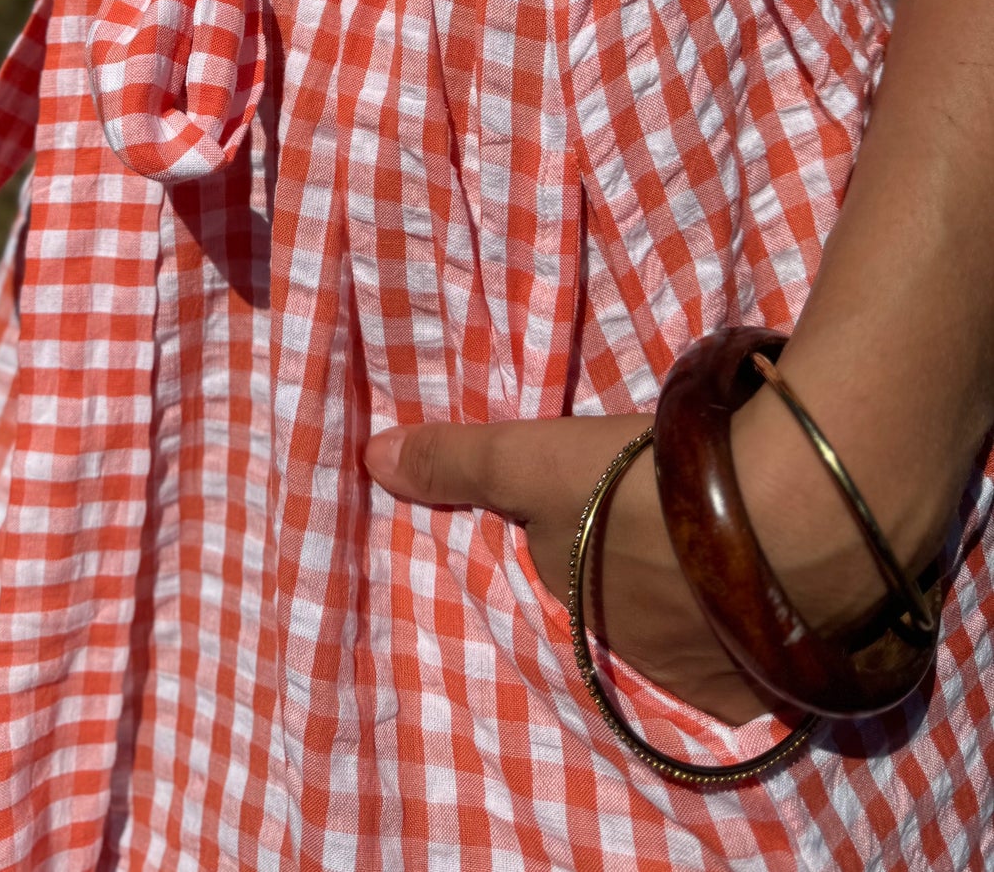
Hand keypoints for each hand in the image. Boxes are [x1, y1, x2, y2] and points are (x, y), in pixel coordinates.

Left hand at [363, 412, 775, 724]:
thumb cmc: (637, 488)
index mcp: (566, 608)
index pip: (563, 574)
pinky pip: (746, 662)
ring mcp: (698, 683)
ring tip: (723, 542)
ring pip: (686, 633)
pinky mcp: (765, 689)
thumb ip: (456, 463)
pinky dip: (747, 630)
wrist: (779, 520)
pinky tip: (765, 589)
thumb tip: (370, 460)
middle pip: (623, 609)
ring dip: (695, 597)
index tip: (602, 513)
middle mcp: (625, 663)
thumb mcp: (532, 461)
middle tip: (663, 523)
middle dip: (635, 573)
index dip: (579, 537)